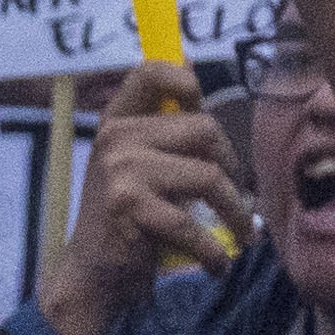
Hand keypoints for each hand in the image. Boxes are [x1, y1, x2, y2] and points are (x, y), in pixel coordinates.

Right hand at [38, 64, 247, 334]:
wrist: (92, 273)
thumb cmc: (126, 218)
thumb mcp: (136, 162)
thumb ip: (162, 123)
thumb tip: (188, 61)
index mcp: (117, 121)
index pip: (150, 72)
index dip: (184, 80)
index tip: (201, 104)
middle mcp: (115, 137)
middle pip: (205, 129)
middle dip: (231, 165)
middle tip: (234, 196)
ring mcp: (120, 170)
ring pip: (209, 175)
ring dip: (235, 212)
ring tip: (241, 232)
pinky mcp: (130, 206)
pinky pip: (193, 223)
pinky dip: (214, 251)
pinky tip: (216, 264)